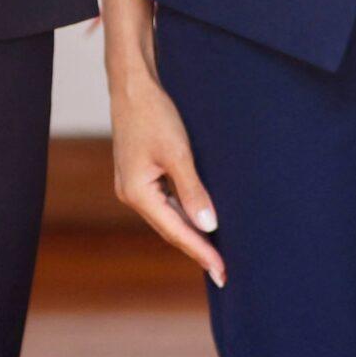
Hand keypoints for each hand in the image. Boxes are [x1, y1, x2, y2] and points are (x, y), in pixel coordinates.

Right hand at [109, 63, 225, 285]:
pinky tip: (200, 219)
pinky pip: (166, 201)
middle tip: (223, 272)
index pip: (175, 232)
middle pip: (170, 229)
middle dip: (197, 248)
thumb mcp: (178, 152)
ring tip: (216, 252)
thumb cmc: (154, 114)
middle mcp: (132, 194)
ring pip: (168, 216)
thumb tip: (208, 226)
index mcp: (137, 193)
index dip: (201, 252)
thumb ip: (193, 191)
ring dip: (191, 232)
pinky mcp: (141, 174)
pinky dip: (184, 212)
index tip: (221, 271)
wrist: (133, 85)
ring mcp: (134, 184)